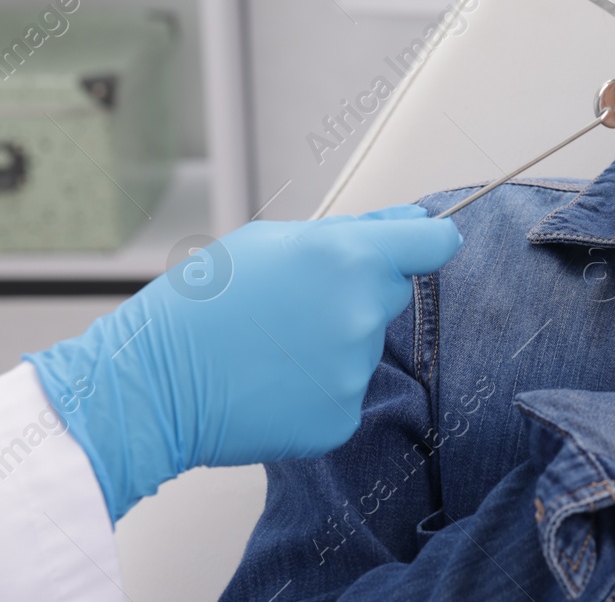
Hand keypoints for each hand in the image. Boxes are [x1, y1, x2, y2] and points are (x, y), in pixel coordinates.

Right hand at [25, 206, 461, 519]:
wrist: (151, 383)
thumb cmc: (204, 303)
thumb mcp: (271, 242)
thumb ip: (354, 231)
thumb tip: (415, 224)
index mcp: (350, 258)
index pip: (435, 245)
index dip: (428, 244)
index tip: (420, 248)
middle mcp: (362, 313)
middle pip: (391, 296)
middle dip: (357, 294)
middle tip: (294, 306)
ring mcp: (354, 371)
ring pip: (364, 348)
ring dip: (333, 345)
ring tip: (272, 348)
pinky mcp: (340, 419)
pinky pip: (346, 394)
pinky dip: (317, 390)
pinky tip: (273, 384)